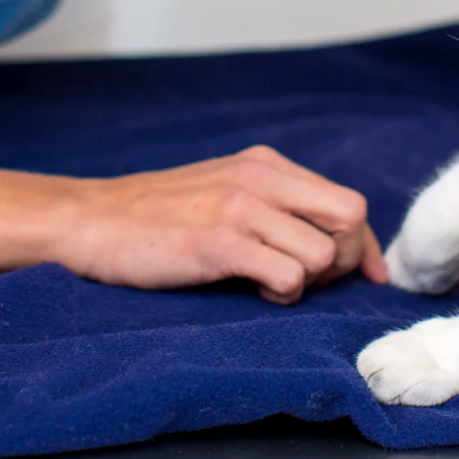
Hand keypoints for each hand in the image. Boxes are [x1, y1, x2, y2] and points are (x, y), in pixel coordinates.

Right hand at [60, 146, 387, 302]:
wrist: (89, 220)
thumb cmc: (156, 216)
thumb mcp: (222, 191)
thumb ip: (272, 206)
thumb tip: (329, 243)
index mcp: (265, 165)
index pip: (347, 201)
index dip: (365, 245)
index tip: (368, 276)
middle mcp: (259, 179)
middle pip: (350, 218)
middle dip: (344, 260)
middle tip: (310, 280)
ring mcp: (240, 209)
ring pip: (324, 253)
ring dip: (308, 282)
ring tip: (270, 284)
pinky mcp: (219, 243)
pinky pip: (289, 275)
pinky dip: (283, 294)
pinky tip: (254, 291)